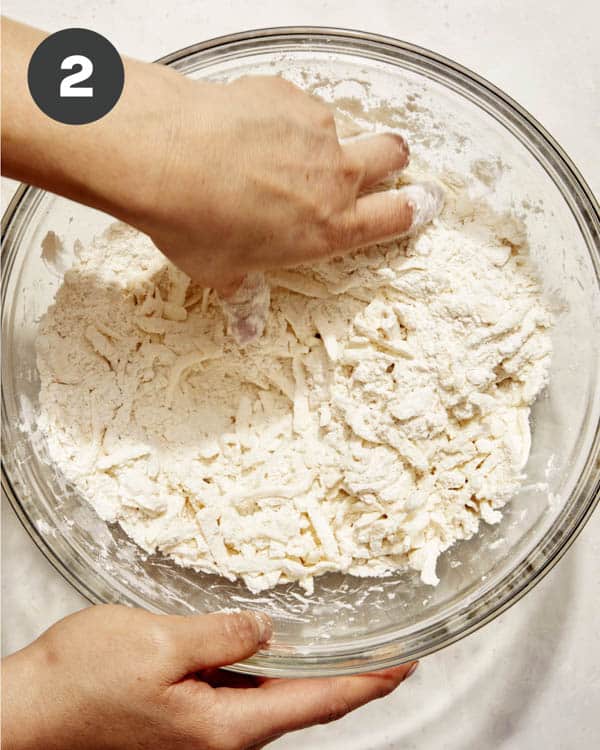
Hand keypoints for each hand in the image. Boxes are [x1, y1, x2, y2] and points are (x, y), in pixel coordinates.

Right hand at [2, 605, 416, 749]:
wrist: (28, 714)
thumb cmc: (83, 684)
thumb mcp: (158, 643)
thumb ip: (222, 635)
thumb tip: (267, 628)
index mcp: (226, 727)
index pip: (320, 702)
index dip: (369, 682)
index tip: (406, 663)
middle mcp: (223, 738)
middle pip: (306, 704)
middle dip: (352, 677)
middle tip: (388, 650)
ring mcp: (205, 732)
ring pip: (277, 699)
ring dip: (312, 672)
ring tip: (344, 643)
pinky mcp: (187, 719)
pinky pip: (245, 694)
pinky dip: (271, 671)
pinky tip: (274, 649)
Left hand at [138, 73, 412, 290]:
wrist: (163, 158)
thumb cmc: (195, 222)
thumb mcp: (221, 272)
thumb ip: (244, 294)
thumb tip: (245, 325)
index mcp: (329, 228)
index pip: (395, 217)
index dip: (414, 210)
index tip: (422, 202)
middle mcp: (334, 176)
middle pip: (392, 155)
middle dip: (390, 160)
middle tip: (374, 162)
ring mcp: (314, 130)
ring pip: (338, 130)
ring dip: (319, 142)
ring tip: (273, 152)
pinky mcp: (287, 96)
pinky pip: (296, 106)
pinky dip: (280, 118)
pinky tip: (245, 130)